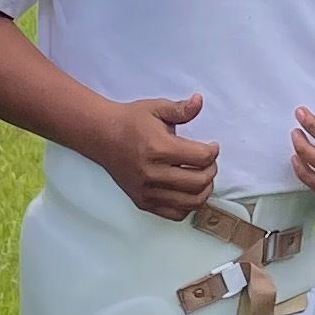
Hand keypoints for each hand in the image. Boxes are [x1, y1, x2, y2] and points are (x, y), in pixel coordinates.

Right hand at [96, 93, 218, 218]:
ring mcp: (146, 190)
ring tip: (201, 176)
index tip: (212, 146)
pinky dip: (188, 205)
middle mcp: (152, 173)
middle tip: (208, 162)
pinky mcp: (142, 201)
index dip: (213, 151)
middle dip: (212, 170)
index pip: (202, 157)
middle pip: (200, 182)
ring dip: (204, 190)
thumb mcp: (157, 108)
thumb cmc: (131, 121)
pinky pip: (175, 214)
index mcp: (158, 148)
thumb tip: (199, 100)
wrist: (101, 135)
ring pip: (191, 202)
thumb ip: (181, 108)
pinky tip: (187, 190)